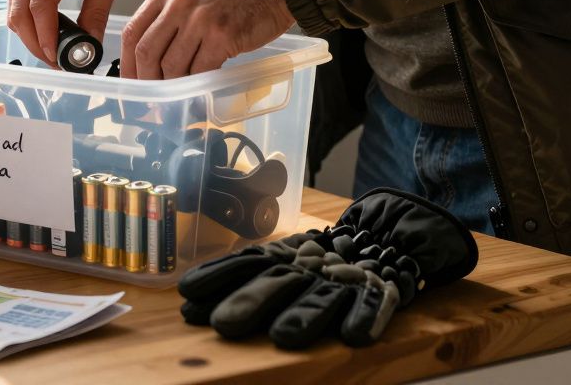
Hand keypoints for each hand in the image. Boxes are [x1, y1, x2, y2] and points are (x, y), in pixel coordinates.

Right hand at [8, 0, 132, 66]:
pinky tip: (46, 37)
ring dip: (30, 39)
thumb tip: (88, 50)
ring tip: (54, 53)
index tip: (57, 57)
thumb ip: (96, 16)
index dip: (45, 36)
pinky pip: (15, 10)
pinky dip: (28, 27)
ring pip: (14, 15)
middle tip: (57, 63)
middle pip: (20, 15)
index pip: (39, 6)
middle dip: (36, 44)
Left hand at [121, 0, 293, 79]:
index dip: (126, 63)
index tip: (131, 81)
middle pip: (146, 52)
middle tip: (151, 98)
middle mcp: (179, 2)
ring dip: (173, 86)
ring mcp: (200, 19)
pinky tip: (200, 89)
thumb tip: (151, 52)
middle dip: (146, 81)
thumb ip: (169, 13)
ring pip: (172, 65)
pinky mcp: (223, 35)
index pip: (132, 32)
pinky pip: (200, 70)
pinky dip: (198, 85)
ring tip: (178, 96)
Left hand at [178, 189, 479, 347]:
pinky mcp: (379, 290)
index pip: (245, 263)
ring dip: (304, 316)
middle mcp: (308, 266)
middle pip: (277, 282)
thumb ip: (240, 277)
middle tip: (224, 324)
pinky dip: (365, 317)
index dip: (218, 275)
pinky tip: (354, 336)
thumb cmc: (320, 259)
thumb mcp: (281, 260)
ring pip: (321, 298)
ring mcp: (344, 279)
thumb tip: (184, 300)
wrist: (387, 233)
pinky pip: (373, 304)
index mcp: (282, 257)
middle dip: (251, 301)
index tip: (186, 292)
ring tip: (284, 337)